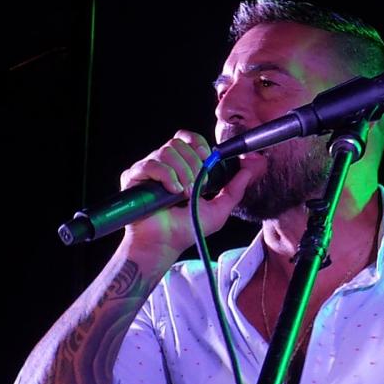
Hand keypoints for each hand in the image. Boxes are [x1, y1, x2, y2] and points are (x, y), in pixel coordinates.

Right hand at [120, 130, 253, 254]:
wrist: (165, 244)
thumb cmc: (187, 229)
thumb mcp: (219, 209)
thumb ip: (235, 188)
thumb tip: (251, 167)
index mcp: (181, 166)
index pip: (187, 138)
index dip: (198, 145)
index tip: (207, 160)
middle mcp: (163, 164)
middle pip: (178, 143)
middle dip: (193, 165)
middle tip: (195, 188)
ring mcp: (147, 170)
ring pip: (166, 151)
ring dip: (181, 173)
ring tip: (183, 194)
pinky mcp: (133, 177)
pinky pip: (151, 164)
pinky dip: (166, 176)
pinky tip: (172, 192)